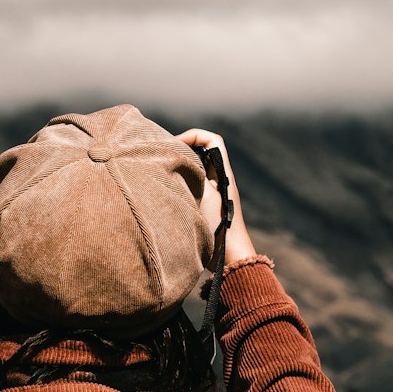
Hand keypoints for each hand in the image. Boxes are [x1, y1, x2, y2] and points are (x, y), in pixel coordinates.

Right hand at [174, 128, 260, 267]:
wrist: (229, 255)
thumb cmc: (217, 225)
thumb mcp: (202, 195)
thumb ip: (190, 174)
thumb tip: (174, 159)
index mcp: (223, 172)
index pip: (212, 139)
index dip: (194, 135)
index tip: (175, 144)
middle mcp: (220, 179)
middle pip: (202, 152)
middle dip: (183, 150)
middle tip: (163, 157)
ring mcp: (214, 193)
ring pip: (196, 170)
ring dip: (181, 169)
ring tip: (163, 174)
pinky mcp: (208, 206)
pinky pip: (193, 186)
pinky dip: (181, 185)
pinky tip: (168, 193)